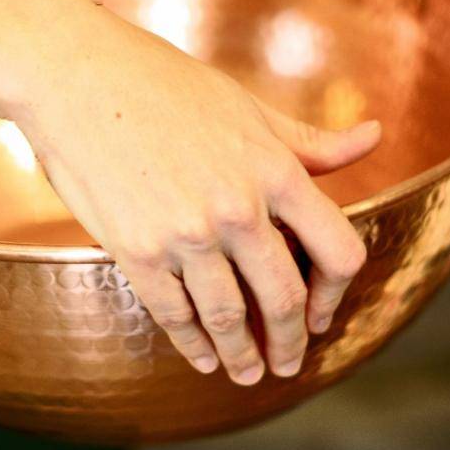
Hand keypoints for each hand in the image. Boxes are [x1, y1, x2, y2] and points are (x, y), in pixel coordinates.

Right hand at [13, 0, 380, 383]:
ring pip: (230, 318)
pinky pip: (175, 315)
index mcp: (276, 170)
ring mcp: (186, 234)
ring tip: (247, 373)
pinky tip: (201, 358)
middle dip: (292, 341)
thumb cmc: (162, 82)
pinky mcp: (137, 250)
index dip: (336, 293)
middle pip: (286, 298)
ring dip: (243, 356)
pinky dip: (193, 345)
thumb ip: (310, 140)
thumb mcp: (247, 106)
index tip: (322, 313)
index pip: (339, 252)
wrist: (75, 76)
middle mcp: (238, 208)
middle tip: (288, 363)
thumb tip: (374, 137)